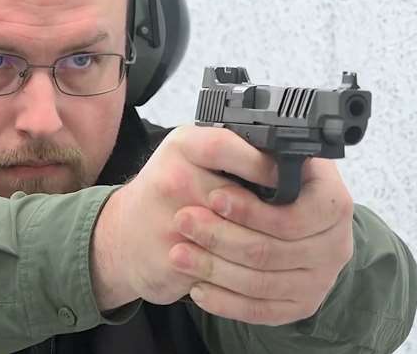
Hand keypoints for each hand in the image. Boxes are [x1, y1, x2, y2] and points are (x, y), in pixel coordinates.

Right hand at [90, 125, 278, 308]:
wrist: (119, 237)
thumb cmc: (166, 192)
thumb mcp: (191, 156)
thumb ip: (231, 153)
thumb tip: (289, 163)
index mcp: (182, 146)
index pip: (227, 147)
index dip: (263, 165)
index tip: (288, 177)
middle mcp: (172, 178)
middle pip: (238, 198)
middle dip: (272, 214)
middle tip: (297, 221)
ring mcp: (170, 220)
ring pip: (237, 238)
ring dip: (264, 245)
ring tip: (284, 246)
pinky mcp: (172, 258)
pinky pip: (224, 266)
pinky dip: (244, 269)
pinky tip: (254, 267)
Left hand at [169, 157, 354, 325]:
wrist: (291, 220)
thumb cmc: (271, 182)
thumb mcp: (274, 158)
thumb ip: (264, 157)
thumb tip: (244, 154)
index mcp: (333, 202)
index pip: (295, 215)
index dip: (251, 210)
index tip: (213, 197)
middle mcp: (336, 243)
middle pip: (271, 250)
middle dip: (220, 235)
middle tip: (183, 221)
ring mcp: (321, 279)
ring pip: (261, 282)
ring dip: (214, 268)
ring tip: (178, 254)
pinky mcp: (301, 305)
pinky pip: (261, 311)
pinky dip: (225, 301)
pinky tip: (198, 288)